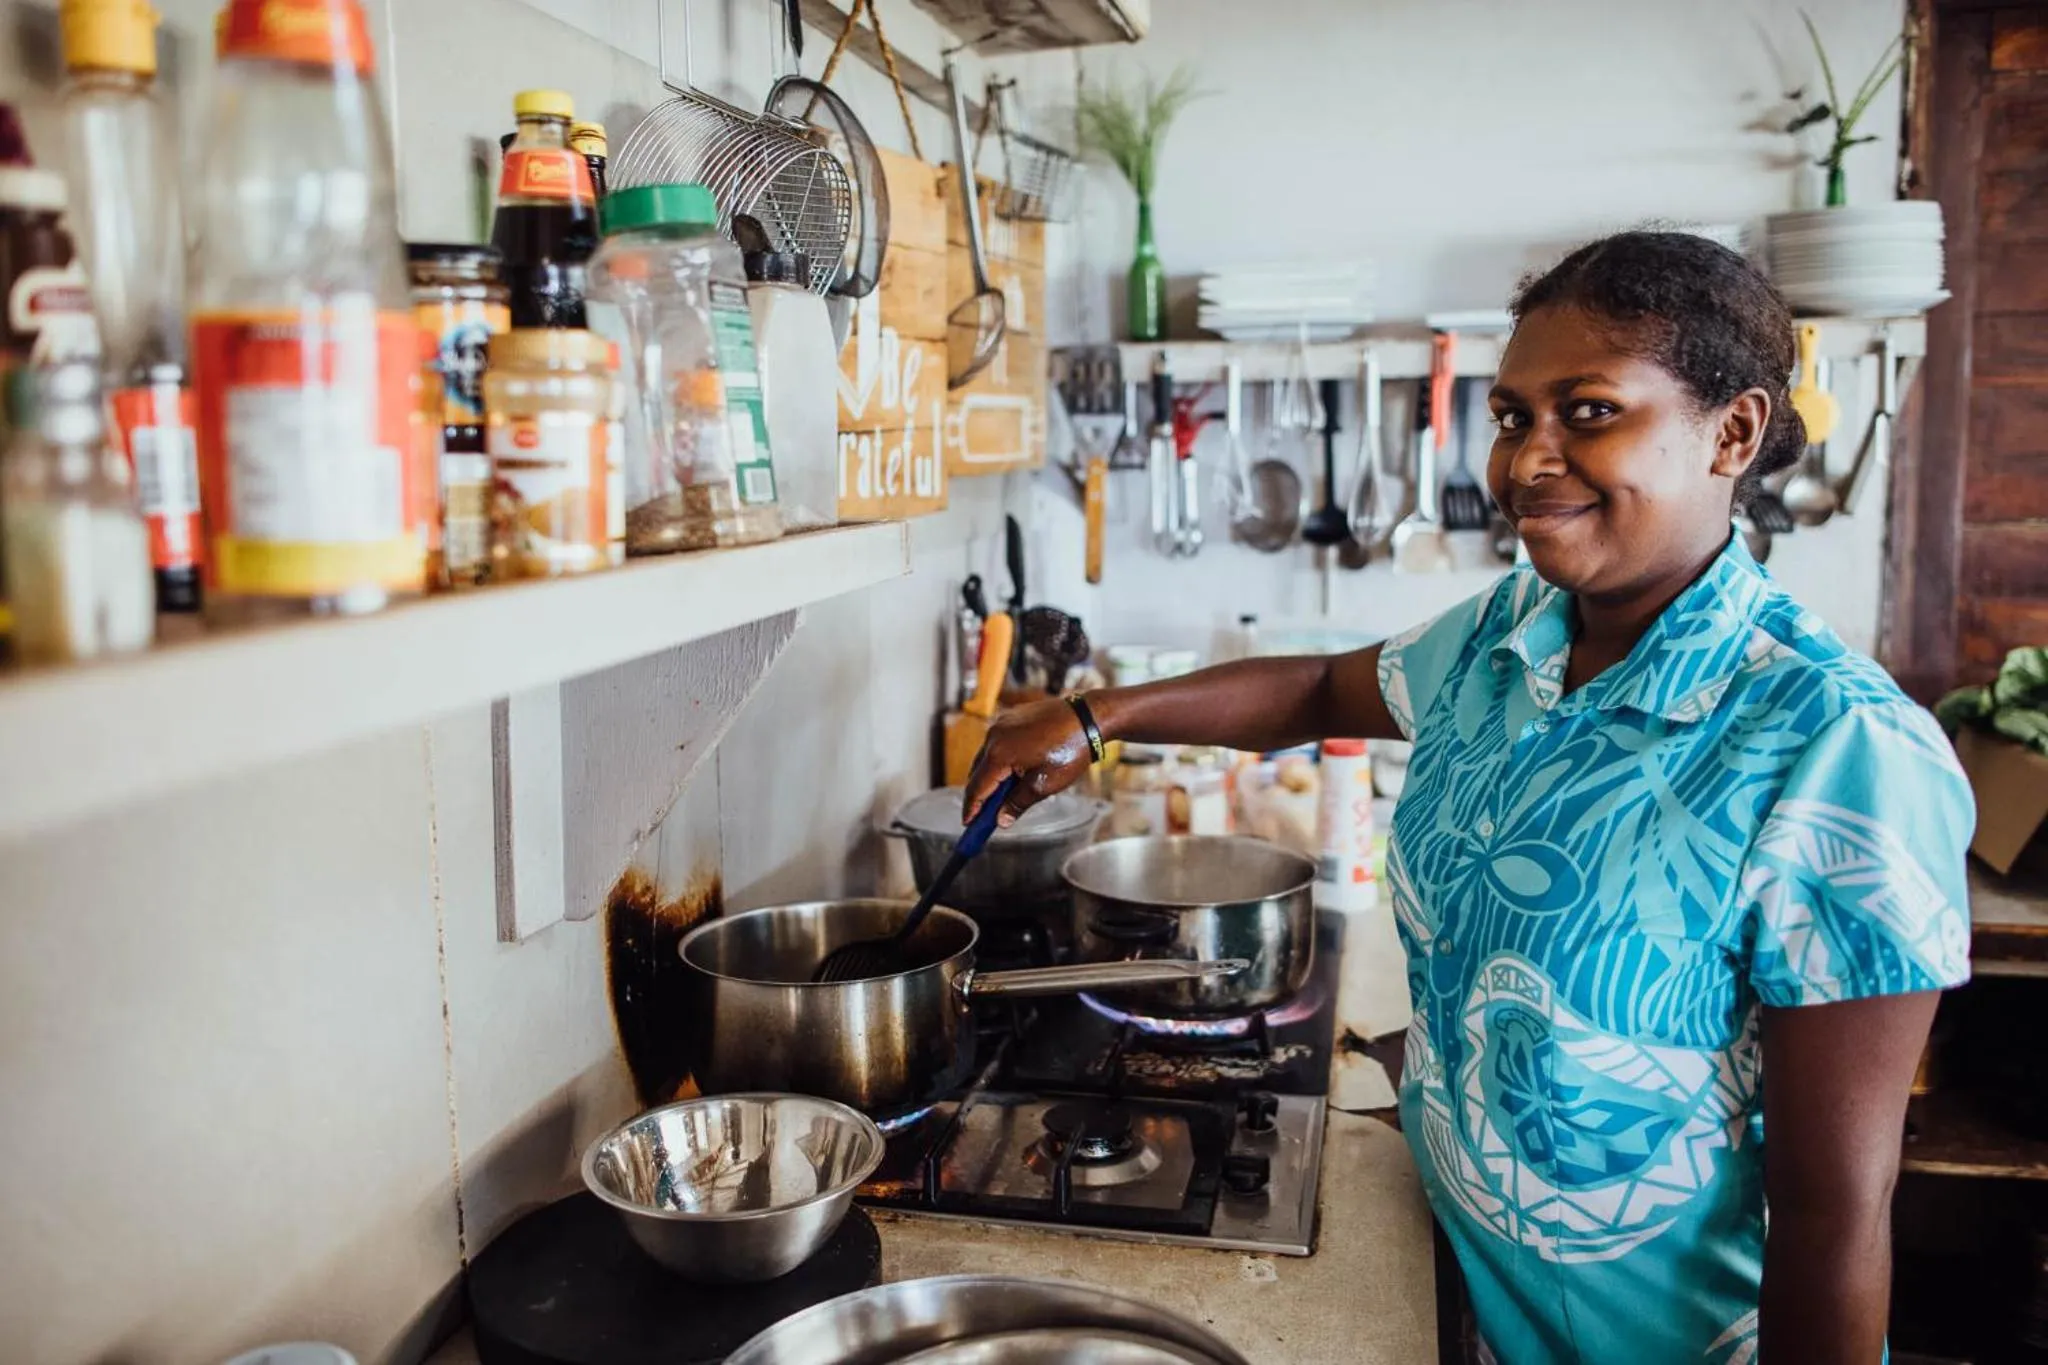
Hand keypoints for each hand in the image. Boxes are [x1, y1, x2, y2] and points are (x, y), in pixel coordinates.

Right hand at [963, 697, 1095, 826]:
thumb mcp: (1045, 784)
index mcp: (999, 753)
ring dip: (990, 777)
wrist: (1088, 716)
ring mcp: (1003, 723)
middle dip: (979, 794)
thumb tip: (1001, 819)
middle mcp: (995, 735)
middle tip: (982, 815)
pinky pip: (998, 743)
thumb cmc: (1070, 749)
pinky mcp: (1012, 717)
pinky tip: (1012, 773)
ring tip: (1000, 796)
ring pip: (987, 757)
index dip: (972, 808)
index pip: (977, 787)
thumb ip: (1018, 802)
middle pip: (977, 771)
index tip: (968, 823)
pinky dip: (1000, 761)